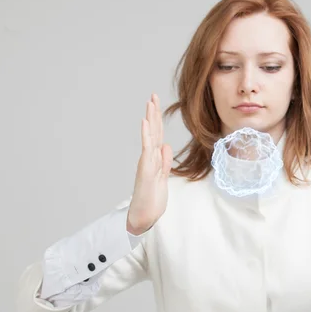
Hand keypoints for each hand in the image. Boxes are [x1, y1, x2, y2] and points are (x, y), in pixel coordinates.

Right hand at [127, 94, 172, 234]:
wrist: (144, 217)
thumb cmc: (152, 199)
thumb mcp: (163, 177)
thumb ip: (165, 161)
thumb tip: (166, 145)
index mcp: (155, 158)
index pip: (157, 134)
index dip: (158, 119)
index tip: (156, 103)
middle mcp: (149, 157)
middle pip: (153, 131)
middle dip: (153, 113)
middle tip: (152, 95)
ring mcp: (147, 163)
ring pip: (150, 137)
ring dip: (150, 119)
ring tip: (149, 103)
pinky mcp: (146, 170)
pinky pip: (147, 150)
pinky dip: (147, 135)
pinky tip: (146, 123)